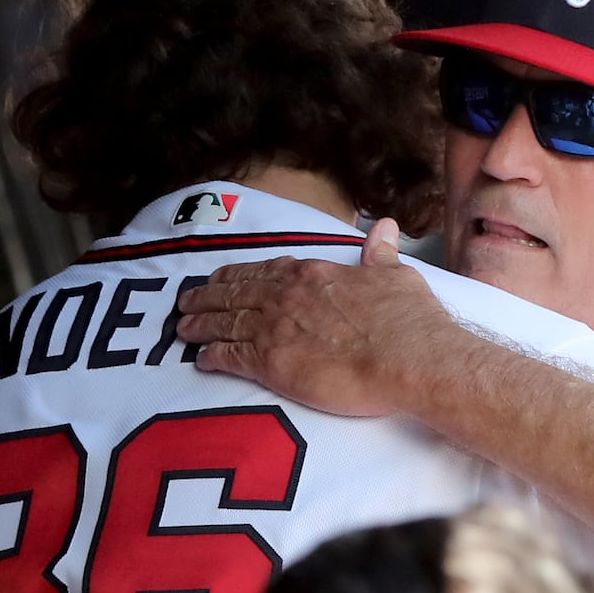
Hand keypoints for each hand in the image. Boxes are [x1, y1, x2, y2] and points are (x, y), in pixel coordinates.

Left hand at [176, 218, 455, 415]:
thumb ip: (381, 254)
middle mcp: (287, 297)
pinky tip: (202, 359)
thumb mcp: (396, 276)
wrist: (410, 358)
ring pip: (226, 323)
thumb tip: (385, 228)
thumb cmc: (409, 320)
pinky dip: (213, 356)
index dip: (239, 274)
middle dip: (208, 297)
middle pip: (236, 293)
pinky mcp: (272, 364)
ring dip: (202, 324)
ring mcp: (276, 330)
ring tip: (184, 328)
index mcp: (314, 274)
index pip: (266, 270)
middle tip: (187, 301)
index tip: (222, 277)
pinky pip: (231, 357)